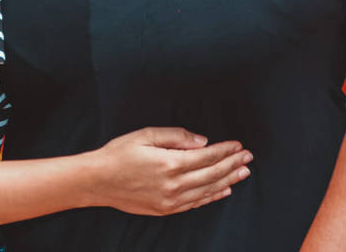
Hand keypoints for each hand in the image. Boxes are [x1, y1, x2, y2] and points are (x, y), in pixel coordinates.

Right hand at [88, 127, 251, 215]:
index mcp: (169, 163)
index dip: (225, 150)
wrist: (97, 181)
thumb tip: (202, 141)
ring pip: (207, 191)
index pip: (206, 157)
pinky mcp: (165, 209)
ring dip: (228, 181)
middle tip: (248, 157)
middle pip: (212, 174)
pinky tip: (223, 190)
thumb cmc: (118, 154)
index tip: (238, 145)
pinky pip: (195, 204)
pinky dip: (212, 196)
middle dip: (232, 164)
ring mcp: (170, 200)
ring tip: (243, 173)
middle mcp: (173, 185)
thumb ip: (176, 136)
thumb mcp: (145, 135)